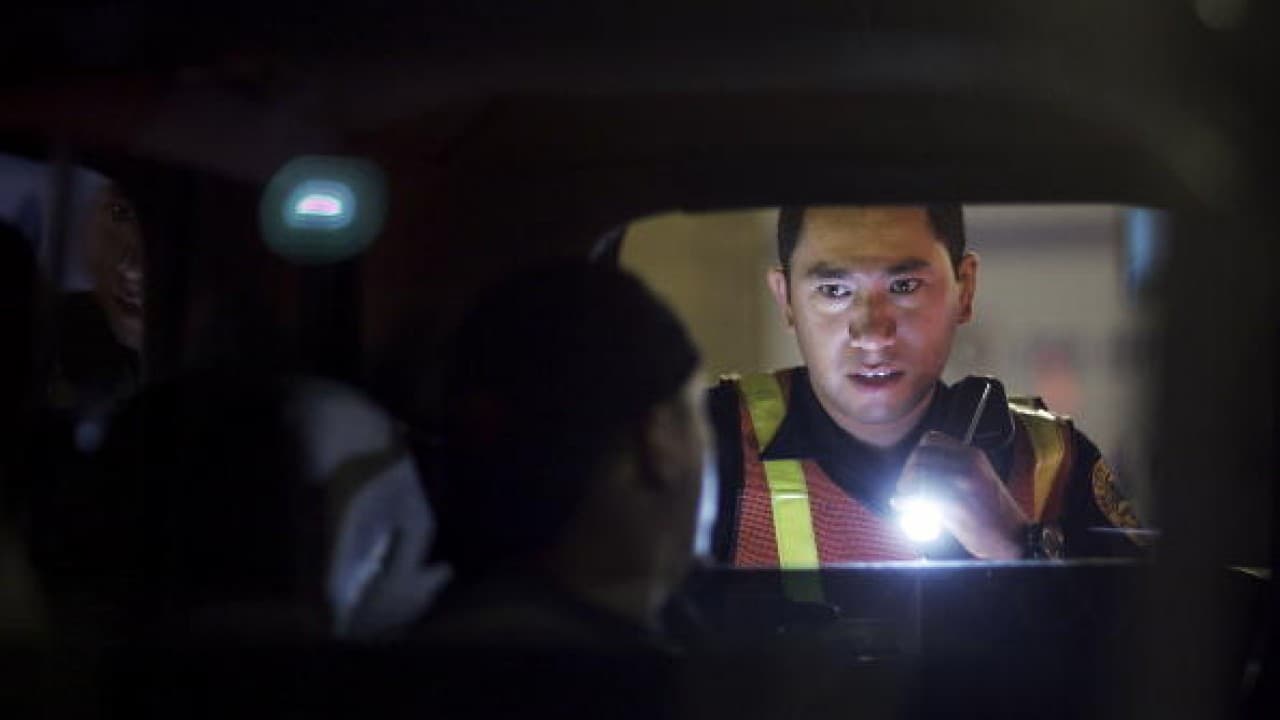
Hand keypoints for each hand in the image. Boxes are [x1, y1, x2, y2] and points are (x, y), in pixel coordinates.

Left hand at [896, 431, 1027, 559]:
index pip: (931, 439)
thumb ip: (950, 471)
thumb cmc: (993, 514)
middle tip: (905, 489)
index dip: (916, 454)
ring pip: (919, 471)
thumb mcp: (977, 480)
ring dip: (905, 485)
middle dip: (907, 471)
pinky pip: (921, 494)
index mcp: (973, 454)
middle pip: (920, 454)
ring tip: (905, 500)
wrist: (1014, 536)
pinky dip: (907, 501)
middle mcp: (969, 461)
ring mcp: (964, 479)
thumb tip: (915, 473)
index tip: (913, 472)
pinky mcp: (958, 500)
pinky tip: (904, 507)